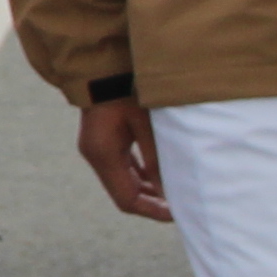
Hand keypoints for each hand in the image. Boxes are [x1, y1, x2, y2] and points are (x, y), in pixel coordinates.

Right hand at [77, 97, 172, 222]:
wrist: (102, 64)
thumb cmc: (126, 88)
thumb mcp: (146, 123)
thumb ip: (156, 157)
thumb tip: (170, 190)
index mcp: (104, 154)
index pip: (127, 200)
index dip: (152, 211)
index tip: (176, 213)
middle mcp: (96, 156)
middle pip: (124, 194)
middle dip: (152, 203)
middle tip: (180, 205)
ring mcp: (97, 149)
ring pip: (123, 181)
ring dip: (147, 190)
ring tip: (173, 192)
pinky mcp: (102, 141)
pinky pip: (121, 166)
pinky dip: (139, 175)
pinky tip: (158, 174)